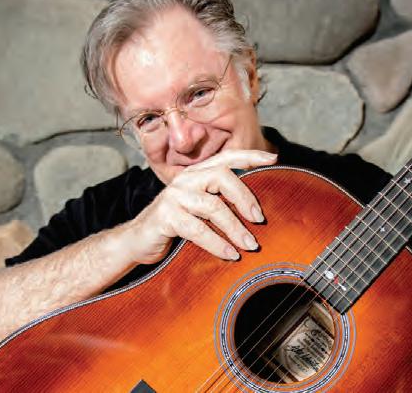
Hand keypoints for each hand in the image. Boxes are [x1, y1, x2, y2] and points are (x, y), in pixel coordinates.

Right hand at [125, 149, 277, 263]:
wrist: (137, 241)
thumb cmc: (175, 225)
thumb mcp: (198, 210)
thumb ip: (219, 202)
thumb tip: (257, 211)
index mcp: (196, 174)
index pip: (226, 158)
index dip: (249, 156)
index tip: (274, 159)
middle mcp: (185, 180)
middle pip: (221, 177)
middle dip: (245, 197)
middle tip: (260, 219)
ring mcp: (173, 197)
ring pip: (212, 206)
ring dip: (235, 228)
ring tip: (250, 245)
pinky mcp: (165, 217)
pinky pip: (197, 230)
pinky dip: (217, 244)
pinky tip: (230, 255)